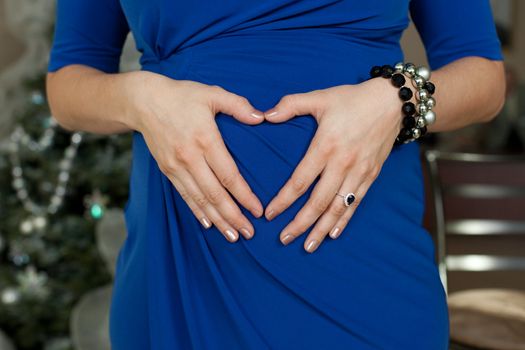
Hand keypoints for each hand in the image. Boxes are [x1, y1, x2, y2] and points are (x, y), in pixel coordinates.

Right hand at [130, 71, 265, 241]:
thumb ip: (238, 105)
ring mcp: (176, 167)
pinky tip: (208, 224)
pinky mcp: (167, 171)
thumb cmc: (181, 95)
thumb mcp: (212, 93)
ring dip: (217, 220)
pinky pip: (184, 196)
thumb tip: (261, 117)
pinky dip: (197, 212)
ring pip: (199, 200)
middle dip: (233, 216)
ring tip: (232, 236)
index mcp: (204, 139)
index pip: (228, 175)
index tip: (258, 210)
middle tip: (249, 233)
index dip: (244, 195)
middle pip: (214, 194)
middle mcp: (189, 157)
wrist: (143, 101)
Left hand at [262, 77, 403, 252]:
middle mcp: (342, 164)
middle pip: (318, 202)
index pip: (300, 181)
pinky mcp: (371, 175)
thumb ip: (291, 105)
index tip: (269, 215)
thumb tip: (265, 114)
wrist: (393, 102)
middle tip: (284, 239)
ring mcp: (359, 172)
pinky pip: (355, 203)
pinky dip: (344, 220)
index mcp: (326, 146)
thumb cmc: (353, 99)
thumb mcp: (320, 97)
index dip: (283, 201)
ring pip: (338, 208)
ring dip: (321, 229)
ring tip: (307, 246)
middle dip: (300, 223)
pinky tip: (333, 233)